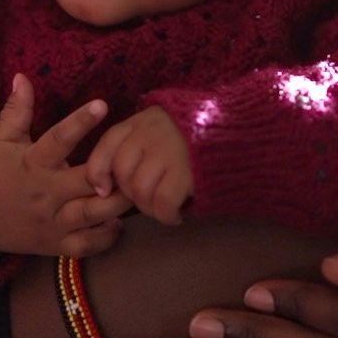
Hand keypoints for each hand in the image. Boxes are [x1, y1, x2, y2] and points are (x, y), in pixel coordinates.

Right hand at [0, 74, 133, 259]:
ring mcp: (52, 221)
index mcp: (32, 163)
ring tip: (135, 190)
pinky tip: (118, 224)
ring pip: (91, 215)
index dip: (80, 122)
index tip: (102, 104)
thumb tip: (22, 76)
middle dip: (112, 171)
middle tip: (137, 158)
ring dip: (117, 205)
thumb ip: (15, 111)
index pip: (58, 139)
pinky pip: (86, 246)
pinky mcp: (55, 245)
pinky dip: (105, 238)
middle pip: (86, 181)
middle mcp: (45, 193)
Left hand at [83, 106, 192, 224]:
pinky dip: (167, 216)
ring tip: (164, 208)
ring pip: (140, 191)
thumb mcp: (162, 130)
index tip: (103, 190)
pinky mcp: (187, 171)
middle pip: (122, 173)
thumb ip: (135, 146)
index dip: (97, 171)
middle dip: (131, 195)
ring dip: (150, 208)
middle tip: (149, 200)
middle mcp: (151, 132)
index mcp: (142, 121)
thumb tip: (104, 187)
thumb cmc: (197, 138)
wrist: (240, 131)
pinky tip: (177, 215)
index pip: (107, 145)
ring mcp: (168, 150)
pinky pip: (163, 203)